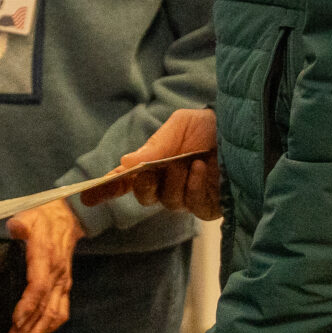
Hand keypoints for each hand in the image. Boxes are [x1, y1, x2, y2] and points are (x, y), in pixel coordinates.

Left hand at [3, 197, 81, 332]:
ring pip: (55, 312)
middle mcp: (57, 273)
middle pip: (45, 307)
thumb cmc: (44, 218)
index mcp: (46, 257)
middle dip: (30, 329)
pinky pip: (62, 309)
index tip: (16, 321)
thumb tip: (15, 227)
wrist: (67, 216)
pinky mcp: (65, 285)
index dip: (28, 305)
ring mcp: (63, 281)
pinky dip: (52, 325)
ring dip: (39, 332)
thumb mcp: (29, 215)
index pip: (38, 286)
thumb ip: (21, 223)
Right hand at [80, 107, 221, 219]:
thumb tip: (125, 164)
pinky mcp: (207, 206)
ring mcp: (187, 197)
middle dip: (145, 183)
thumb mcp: (179, 127)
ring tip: (191, 161)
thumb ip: (154, 147)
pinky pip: (192, 204)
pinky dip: (194, 186)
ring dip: (175, 180)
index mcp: (155, 163)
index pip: (125, 181)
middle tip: (152, 168)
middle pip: (143, 196)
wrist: (245, 132)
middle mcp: (168, 183)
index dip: (105, 189)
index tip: (86, 196)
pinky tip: (202, 170)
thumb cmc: (210, 126)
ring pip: (167, 200)